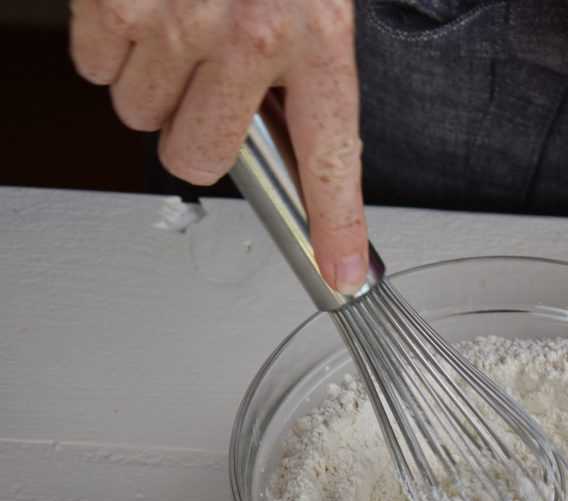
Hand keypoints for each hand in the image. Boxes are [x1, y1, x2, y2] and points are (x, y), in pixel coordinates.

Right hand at [70, 0, 367, 292]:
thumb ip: (303, 68)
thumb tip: (285, 142)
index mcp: (317, 33)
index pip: (333, 156)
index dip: (335, 225)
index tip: (339, 274)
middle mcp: (248, 33)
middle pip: (199, 158)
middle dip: (196, 133)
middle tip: (210, 86)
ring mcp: (174, 18)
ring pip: (140, 114)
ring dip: (155, 81)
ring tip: (180, 23)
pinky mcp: (113, 0)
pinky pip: (94, 67)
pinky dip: (111, 44)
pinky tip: (144, 5)